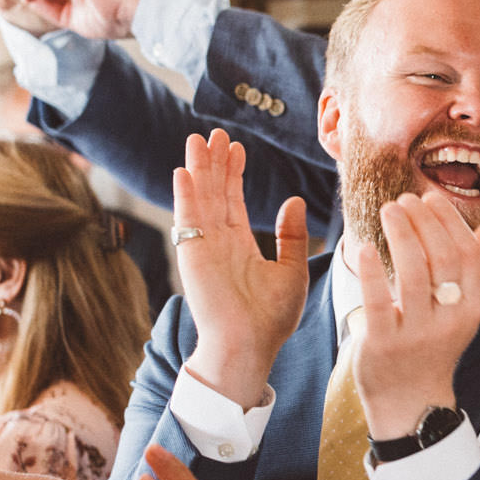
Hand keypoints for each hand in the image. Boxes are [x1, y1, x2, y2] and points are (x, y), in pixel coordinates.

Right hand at [175, 129, 310, 404]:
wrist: (250, 346)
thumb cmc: (272, 318)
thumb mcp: (291, 271)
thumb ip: (291, 236)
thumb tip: (294, 200)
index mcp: (240, 245)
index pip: (233, 200)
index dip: (233, 173)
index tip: (236, 147)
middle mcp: (218, 242)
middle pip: (213, 193)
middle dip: (213, 163)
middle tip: (214, 133)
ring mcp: (203, 247)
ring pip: (199, 199)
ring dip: (197, 169)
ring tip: (197, 139)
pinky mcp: (192, 256)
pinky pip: (187, 220)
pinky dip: (185, 196)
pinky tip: (184, 171)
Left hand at [349, 191, 479, 438]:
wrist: (410, 402)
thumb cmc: (433, 347)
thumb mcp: (461, 311)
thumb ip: (476, 268)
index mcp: (471, 307)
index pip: (467, 254)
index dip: (449, 221)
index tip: (429, 197)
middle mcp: (449, 320)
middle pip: (442, 260)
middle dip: (423, 223)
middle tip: (404, 200)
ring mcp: (418, 334)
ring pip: (413, 276)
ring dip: (401, 236)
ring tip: (388, 211)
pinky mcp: (385, 345)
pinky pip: (380, 303)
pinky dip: (372, 272)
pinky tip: (363, 247)